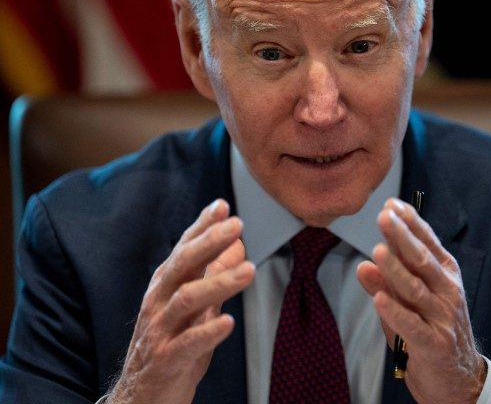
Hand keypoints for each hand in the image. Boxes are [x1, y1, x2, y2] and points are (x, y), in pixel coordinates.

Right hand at [107, 199, 254, 403]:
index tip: (222, 206)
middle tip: (237, 225)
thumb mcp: (194, 308)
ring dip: (219, 282)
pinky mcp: (165, 360)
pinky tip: (228, 321)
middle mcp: (158, 302)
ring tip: (248, 271)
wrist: (142, 397)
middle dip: (210, 242)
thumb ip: (213, 277)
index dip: (202, 226)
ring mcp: (159, 331)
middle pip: (182, 265)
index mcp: (165, 286)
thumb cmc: (171, 345)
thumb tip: (237, 246)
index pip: (183, 248)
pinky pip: (187, 344)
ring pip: (187, 300)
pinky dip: (208, 331)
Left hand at [357, 198, 485, 403]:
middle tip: (384, 217)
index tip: (391, 205)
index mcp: (445, 275)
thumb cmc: (430, 331)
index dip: (410, 223)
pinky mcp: (434, 345)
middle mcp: (448, 292)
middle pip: (422, 260)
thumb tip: (363, 264)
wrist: (458, 379)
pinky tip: (379, 299)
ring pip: (416, 289)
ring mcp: (443, 318)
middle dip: (402, 236)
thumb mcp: (409, 302)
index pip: (427, 243)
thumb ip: (387, 283)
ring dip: (396, 269)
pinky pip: (411, 325)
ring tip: (378, 251)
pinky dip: (395, 312)